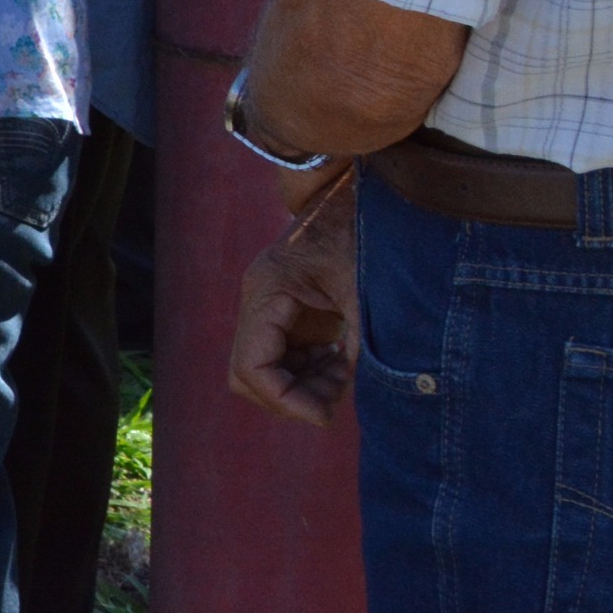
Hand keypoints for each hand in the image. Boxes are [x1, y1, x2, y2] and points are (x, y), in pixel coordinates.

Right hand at [227, 174, 359, 426]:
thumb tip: (348, 398)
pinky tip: (340, 362)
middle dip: (288, 397)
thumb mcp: (365, 293)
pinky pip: (281, 357)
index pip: (252, 366)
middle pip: (247, 374)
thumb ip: (356, 345)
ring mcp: (266, 308)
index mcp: (269, 292)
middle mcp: (257, 302)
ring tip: (343, 378)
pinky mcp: (282, 312)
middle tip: (333, 400)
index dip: (285, 400)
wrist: (353, 198)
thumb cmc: (360, 236)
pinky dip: (308, 371)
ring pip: (262, 370)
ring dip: (300, 386)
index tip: (326, 415)